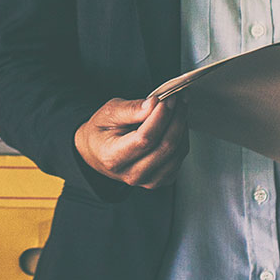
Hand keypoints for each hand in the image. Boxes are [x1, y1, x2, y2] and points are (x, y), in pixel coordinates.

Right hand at [74, 95, 188, 188]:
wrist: (97, 152)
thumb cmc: (102, 132)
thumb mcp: (109, 113)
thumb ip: (131, 109)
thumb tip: (154, 104)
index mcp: (113, 157)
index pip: (145, 139)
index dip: (160, 117)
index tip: (167, 98)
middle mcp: (132, 174)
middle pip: (165, 147)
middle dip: (176, 118)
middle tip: (177, 98)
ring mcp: (147, 181)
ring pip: (177, 153)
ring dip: (182, 127)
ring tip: (178, 107)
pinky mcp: (160, 181)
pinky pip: (179, 159)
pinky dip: (182, 139)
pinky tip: (175, 124)